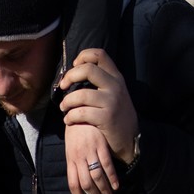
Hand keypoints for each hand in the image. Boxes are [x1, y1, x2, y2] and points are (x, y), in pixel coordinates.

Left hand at [58, 49, 138, 164]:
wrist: (130, 138)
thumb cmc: (116, 114)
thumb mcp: (114, 93)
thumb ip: (100, 81)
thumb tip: (73, 72)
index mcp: (116, 77)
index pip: (99, 54)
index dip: (83, 56)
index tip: (74, 66)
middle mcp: (115, 86)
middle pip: (88, 69)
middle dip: (69, 77)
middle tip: (63, 86)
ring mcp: (112, 102)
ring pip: (80, 94)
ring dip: (66, 102)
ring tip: (64, 108)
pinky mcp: (106, 118)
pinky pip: (81, 113)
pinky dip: (70, 117)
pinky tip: (69, 120)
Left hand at [65, 122, 118, 193]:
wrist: (80, 109)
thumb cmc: (76, 129)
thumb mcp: (71, 147)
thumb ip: (76, 162)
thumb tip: (80, 179)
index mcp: (70, 160)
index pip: (73, 185)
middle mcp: (78, 158)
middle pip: (86, 184)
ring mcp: (89, 151)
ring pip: (97, 177)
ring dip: (104, 191)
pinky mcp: (100, 145)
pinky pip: (106, 165)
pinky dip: (112, 177)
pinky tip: (116, 185)